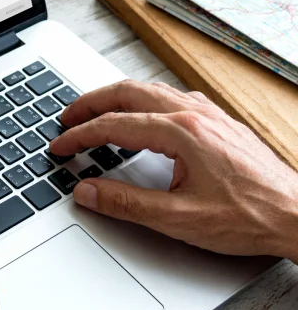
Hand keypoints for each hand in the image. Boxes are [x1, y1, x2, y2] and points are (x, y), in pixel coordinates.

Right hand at [51, 80, 297, 261]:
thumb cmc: (249, 217)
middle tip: (67, 118)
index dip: (81, 135)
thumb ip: (126, 203)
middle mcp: (195, 115)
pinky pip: (173, 97)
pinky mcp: (220, 123)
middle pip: (129, 93)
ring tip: (96, 112)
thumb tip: (88, 191)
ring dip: (118, 98)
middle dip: (92, 103)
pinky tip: (143, 115)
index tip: (60, 145)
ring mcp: (210, 116)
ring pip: (151, 90)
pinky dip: (145, 101)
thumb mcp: (179, 218)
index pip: (115, 125)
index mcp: (182, 132)